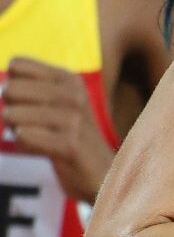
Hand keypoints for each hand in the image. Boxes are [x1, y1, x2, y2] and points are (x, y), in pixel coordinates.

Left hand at [2, 57, 114, 202]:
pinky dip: (24, 144)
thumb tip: (3, 87)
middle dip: (10, 110)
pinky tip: (40, 149)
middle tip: (29, 124)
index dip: (11, 85)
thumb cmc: (68, 135)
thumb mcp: (56, 104)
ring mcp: (74, 118)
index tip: (24, 101)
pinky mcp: (70, 143)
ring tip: (35, 137)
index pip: (17, 66)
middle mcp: (73, 93)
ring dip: (16, 130)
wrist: (100, 170)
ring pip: (14, 115)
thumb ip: (29, 89)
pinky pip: (25, 137)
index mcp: (68, 78)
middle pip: (11, 90)